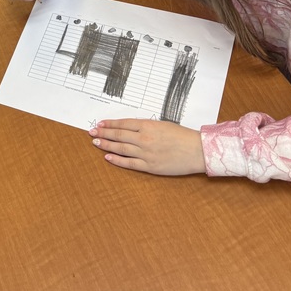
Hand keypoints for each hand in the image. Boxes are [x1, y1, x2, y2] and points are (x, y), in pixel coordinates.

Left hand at [90, 119, 205, 175]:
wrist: (197, 151)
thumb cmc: (182, 136)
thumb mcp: (162, 124)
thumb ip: (146, 126)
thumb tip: (129, 128)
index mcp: (148, 125)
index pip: (123, 124)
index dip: (109, 124)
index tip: (100, 124)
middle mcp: (144, 138)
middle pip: (118, 135)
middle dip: (103, 133)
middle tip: (92, 132)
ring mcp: (146, 153)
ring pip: (121, 148)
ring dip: (107, 145)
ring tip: (96, 143)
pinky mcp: (150, 166)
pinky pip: (129, 163)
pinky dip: (117, 160)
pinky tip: (108, 157)